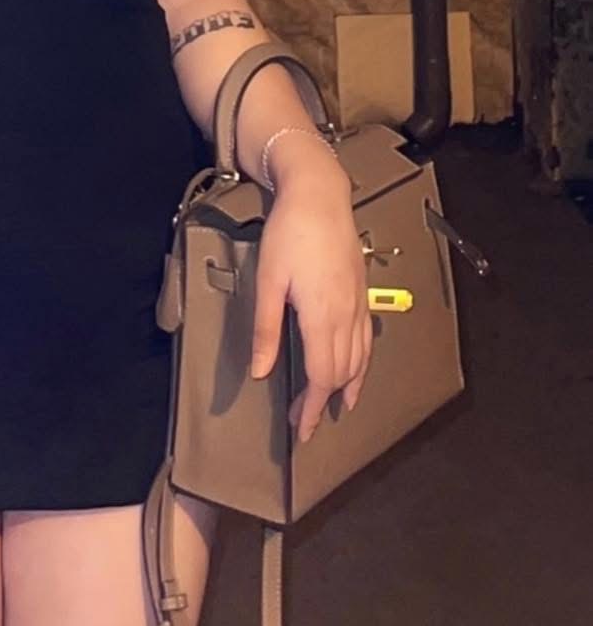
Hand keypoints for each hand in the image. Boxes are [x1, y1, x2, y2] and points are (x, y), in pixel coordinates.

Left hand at [249, 163, 371, 442]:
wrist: (318, 195)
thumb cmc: (289, 234)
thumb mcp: (267, 281)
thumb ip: (265, 329)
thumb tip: (260, 372)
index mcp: (322, 316)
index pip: (322, 377)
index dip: (313, 408)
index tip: (303, 430)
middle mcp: (346, 316)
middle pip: (341, 373)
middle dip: (324, 402)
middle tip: (306, 422)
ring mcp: (358, 304)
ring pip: (359, 359)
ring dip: (346, 387)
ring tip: (335, 407)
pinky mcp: (361, 293)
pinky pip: (367, 340)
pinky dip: (361, 364)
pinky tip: (355, 370)